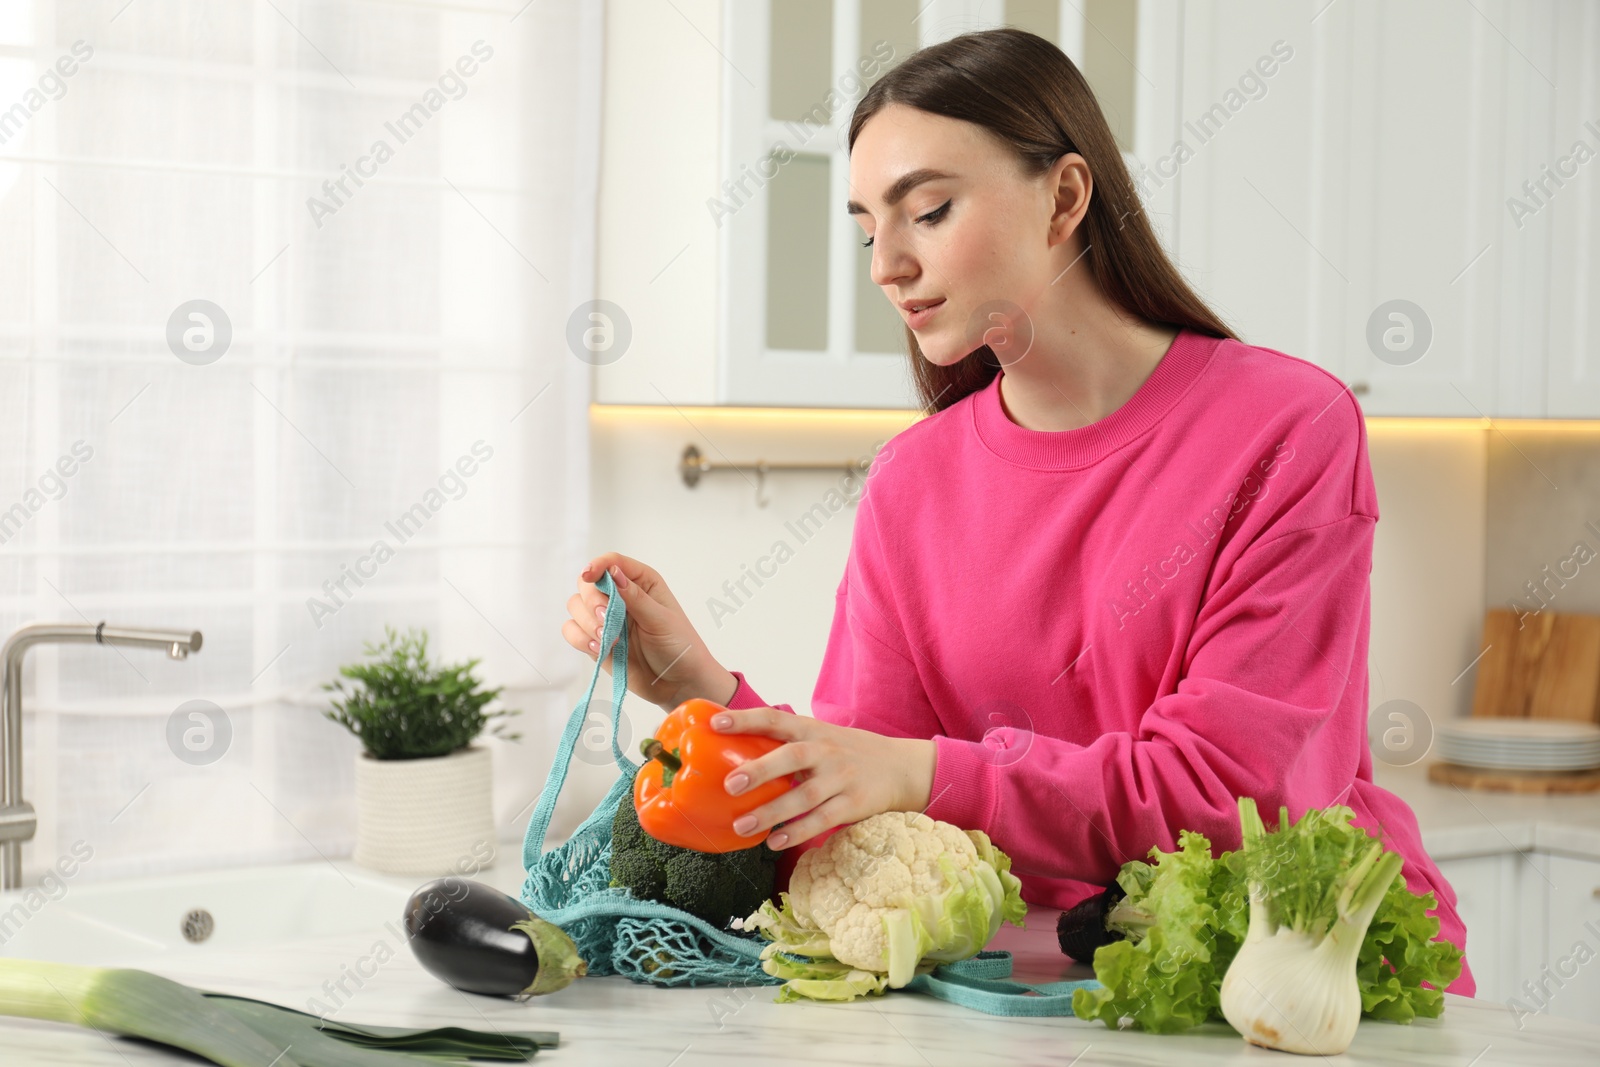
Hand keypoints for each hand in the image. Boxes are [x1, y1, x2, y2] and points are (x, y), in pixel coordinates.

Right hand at [563, 553, 735, 709]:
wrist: (679, 683)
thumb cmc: (679, 646)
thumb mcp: (661, 619)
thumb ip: (635, 597)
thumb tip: (613, 572)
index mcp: (641, 583)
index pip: (612, 563)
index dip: (597, 565)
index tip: (588, 575)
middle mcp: (620, 596)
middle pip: (587, 584)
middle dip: (592, 602)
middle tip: (606, 621)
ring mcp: (606, 619)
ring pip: (576, 607)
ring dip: (587, 623)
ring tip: (609, 641)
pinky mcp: (596, 641)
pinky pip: (573, 632)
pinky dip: (580, 639)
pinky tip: (599, 649)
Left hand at [708, 706, 937, 850]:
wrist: (902, 767)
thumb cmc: (848, 753)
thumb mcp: (821, 736)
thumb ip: (787, 743)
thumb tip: (735, 753)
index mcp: (812, 730)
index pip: (775, 718)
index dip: (745, 719)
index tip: (715, 723)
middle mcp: (826, 751)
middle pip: (791, 757)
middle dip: (759, 770)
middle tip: (730, 784)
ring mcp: (842, 778)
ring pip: (804, 796)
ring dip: (771, 812)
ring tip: (742, 826)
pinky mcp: (854, 804)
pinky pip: (822, 820)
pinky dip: (797, 832)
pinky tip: (774, 842)